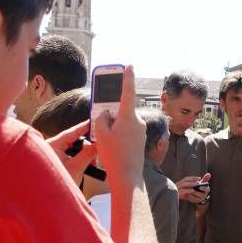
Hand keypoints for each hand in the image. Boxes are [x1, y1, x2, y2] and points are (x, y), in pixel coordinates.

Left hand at [45, 120, 97, 183]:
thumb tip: (98, 144)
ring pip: (74, 149)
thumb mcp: (76, 167)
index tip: (94, 122)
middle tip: (96, 156)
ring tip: (92, 165)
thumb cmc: (58, 182)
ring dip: (85, 156)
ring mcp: (54, 154)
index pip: (71, 132)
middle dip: (87, 148)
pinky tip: (87, 167)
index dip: (84, 127)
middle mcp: (51, 147)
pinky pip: (71, 156)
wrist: (47, 198)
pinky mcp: (57, 161)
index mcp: (53, 145)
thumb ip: (88, 154)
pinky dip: (80, 160)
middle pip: (74, 141)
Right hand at [91, 65, 146, 182]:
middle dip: (110, 117)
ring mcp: (140, 131)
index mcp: (128, 116)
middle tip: (103, 131)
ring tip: (107, 143)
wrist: (127, 176)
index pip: (127, 92)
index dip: (127, 78)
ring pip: (123, 123)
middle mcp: (138, 122)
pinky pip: (126, 132)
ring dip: (113, 128)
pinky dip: (118, 135)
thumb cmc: (114, 155)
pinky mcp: (140, 140)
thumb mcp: (101, 133)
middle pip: (121, 111)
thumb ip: (102, 118)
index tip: (129, 66)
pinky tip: (113, 147)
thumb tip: (107, 114)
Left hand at [176, 173, 210, 203]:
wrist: (196, 193)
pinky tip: (186, 194)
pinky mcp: (194, 200)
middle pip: (201, 195)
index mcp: (206, 190)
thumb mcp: (203, 182)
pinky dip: (188, 196)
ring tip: (188, 192)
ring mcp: (199, 199)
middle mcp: (204, 195)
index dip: (204, 188)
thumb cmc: (200, 186)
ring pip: (196, 198)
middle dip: (196, 192)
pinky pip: (191, 199)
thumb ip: (205, 178)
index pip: (207, 190)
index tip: (200, 187)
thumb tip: (208, 174)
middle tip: (192, 190)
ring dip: (191, 195)